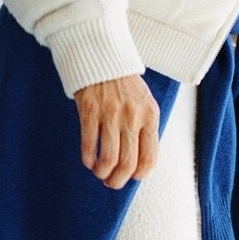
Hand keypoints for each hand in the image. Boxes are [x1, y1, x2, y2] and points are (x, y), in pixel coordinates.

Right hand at [74, 74, 160, 188]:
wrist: (103, 57)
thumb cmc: (125, 85)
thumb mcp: (145, 104)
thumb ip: (145, 129)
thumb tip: (139, 162)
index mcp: (150, 116)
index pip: (150, 158)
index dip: (139, 174)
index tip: (131, 176)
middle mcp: (132, 117)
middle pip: (128, 164)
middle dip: (118, 180)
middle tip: (111, 182)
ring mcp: (110, 114)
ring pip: (108, 159)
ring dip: (102, 173)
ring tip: (100, 173)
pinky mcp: (90, 111)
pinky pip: (89, 145)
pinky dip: (88, 159)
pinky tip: (88, 160)